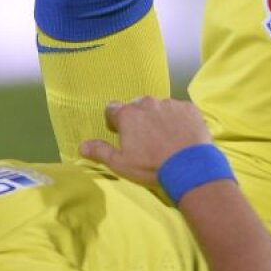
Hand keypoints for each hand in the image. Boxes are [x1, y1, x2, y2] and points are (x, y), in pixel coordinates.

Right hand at [80, 97, 210, 186]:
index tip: (120, 134)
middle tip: (145, 139)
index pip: (112, 109)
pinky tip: (181, 136)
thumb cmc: (151, 166)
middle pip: (136, 106)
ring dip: (158, 118)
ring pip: (158, 107)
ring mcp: (170, 103)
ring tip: (165, 139)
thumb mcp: (120, 164)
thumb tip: (81, 146)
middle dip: (137, 119)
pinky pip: (179, 110)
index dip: (114, 122)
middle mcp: (147, 103)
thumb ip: (100, 151)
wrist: (189, 166)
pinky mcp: (189, 108)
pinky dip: (178, 120)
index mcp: (128, 114)